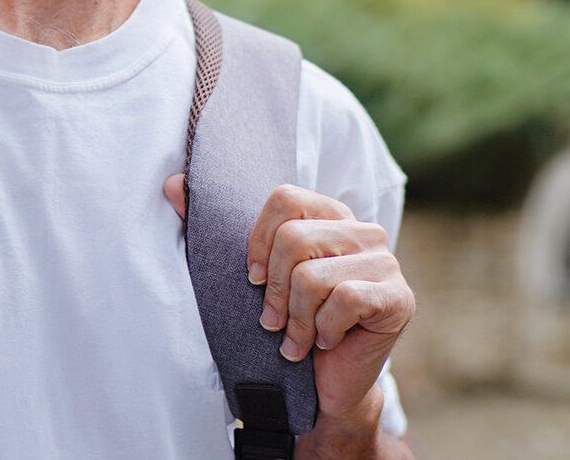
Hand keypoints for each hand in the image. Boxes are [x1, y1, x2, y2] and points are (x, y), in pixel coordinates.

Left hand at [163, 175, 414, 422]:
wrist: (324, 386)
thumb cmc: (286, 325)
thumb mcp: (246, 276)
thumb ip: (209, 227)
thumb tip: (171, 183)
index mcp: (330, 215)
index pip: (285, 198)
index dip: (258, 241)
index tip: (252, 279)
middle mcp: (363, 230)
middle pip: (295, 238)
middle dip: (274, 291)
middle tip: (272, 321)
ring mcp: (385, 262)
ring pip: (314, 276)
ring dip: (296, 320)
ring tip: (297, 338)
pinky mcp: (399, 298)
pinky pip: (345, 300)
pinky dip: (323, 331)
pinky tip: (326, 343)